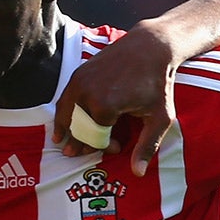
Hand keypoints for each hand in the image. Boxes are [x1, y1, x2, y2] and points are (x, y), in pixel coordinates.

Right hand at [53, 21, 179, 175]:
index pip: (96, 139)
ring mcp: (80, 81)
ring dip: (67, 131)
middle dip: (84, 143)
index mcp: (106, 106)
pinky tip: (60, 128)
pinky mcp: (78, 73)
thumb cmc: (158, 83)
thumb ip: (147, 146)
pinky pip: (65, 100)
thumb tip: (138, 173)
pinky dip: (62, 115)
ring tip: (63, 144)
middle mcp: (88, 94)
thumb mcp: (160, 118)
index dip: (105, 148)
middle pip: (79, 129)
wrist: (150, 46)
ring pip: (67, 115)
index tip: (119, 147)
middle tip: (82, 153)